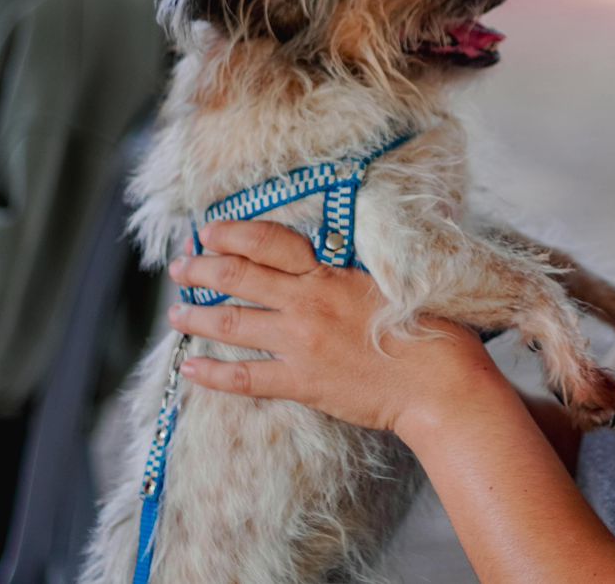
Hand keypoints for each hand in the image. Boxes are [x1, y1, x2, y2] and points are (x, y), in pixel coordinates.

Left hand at [168, 220, 500, 434]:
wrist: (438, 383)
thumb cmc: (431, 328)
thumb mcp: (398, 278)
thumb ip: (364, 262)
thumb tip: (355, 241)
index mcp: (331, 272)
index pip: (270, 242)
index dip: (233, 233)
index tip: (210, 231)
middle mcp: (307, 302)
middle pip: (239, 277)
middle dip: (202, 269)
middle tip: (180, 268)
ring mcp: (300, 344)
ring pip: (231, 323)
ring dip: (196, 316)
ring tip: (175, 314)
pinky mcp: (301, 382)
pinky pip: (244, 377)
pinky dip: (211, 374)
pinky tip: (190, 368)